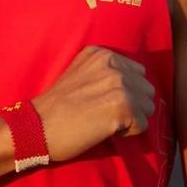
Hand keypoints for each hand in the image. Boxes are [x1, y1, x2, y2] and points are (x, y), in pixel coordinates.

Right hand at [31, 45, 155, 161]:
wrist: (38, 126)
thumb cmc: (56, 106)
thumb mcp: (79, 73)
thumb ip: (104, 71)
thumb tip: (134, 83)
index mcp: (102, 54)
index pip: (137, 73)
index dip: (125, 92)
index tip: (103, 101)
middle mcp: (112, 64)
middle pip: (146, 89)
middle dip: (132, 105)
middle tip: (105, 113)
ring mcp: (119, 83)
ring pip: (148, 107)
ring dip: (131, 119)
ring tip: (105, 121)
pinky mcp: (123, 106)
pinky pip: (142, 125)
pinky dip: (128, 132)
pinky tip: (105, 129)